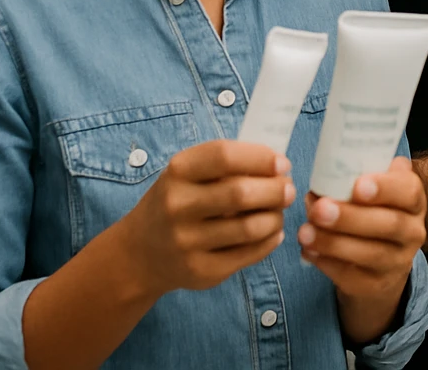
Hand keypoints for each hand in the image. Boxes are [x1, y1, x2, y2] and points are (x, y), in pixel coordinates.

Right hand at [117, 140, 291, 299]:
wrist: (139, 253)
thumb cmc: (177, 202)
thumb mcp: (188, 174)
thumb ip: (227, 164)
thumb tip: (278, 166)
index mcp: (177, 172)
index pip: (225, 156)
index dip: (261, 158)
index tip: (282, 163)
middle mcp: (177, 206)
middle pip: (241, 193)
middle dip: (276, 189)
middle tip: (288, 189)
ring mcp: (187, 242)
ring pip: (251, 227)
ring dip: (276, 217)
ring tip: (279, 211)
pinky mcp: (201, 271)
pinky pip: (249, 254)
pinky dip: (270, 240)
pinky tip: (271, 232)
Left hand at [300, 157, 426, 345]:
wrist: (381, 265)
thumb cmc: (372, 214)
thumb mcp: (375, 192)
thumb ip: (359, 177)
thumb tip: (325, 174)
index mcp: (413, 202)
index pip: (409, 191)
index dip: (385, 188)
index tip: (357, 186)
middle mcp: (413, 232)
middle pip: (389, 224)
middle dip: (350, 217)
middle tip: (319, 209)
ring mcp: (398, 262)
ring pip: (370, 254)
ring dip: (333, 242)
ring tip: (304, 231)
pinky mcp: (376, 286)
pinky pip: (352, 277)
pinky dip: (327, 263)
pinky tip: (307, 250)